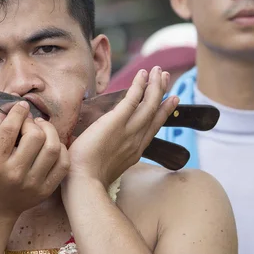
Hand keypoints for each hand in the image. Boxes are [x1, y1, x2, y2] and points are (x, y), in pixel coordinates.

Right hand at [0, 101, 69, 217]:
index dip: (18, 112)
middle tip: (32, 122)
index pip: (10, 130)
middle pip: (36, 137)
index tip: (22, 106)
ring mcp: (32, 184)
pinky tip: (52, 145)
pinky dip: (61, 149)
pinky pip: (63, 163)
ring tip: (43, 130)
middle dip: (35, 123)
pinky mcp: (46, 190)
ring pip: (53, 148)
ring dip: (51, 133)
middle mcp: (14, 174)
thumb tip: (15, 106)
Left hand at [65, 66, 178, 187]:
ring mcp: (128, 131)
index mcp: (134, 152)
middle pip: (154, 112)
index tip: (170, 101)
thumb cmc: (86, 179)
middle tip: (165, 78)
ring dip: (154, 85)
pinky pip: (132, 99)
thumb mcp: (105, 167)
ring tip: (158, 70)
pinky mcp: (116, 122)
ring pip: (148, 104)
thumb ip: (108, 156)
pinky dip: (139, 85)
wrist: (83, 183)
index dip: (162, 112)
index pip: (151, 128)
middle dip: (161, 93)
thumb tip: (100, 150)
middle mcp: (136, 140)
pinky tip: (143, 74)